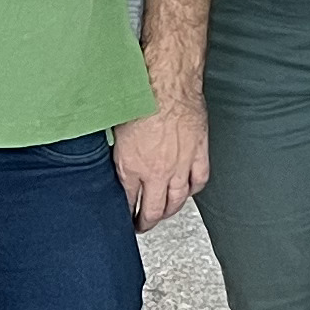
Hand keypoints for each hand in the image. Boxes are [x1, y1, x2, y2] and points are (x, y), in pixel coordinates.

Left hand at [111, 101, 207, 228]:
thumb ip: (115, 151)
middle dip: (145, 221)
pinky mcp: (198, 154)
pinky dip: (193, 190)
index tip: (124, 215)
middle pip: (153, 209)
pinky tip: (188, 191)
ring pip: (177, 200)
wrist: (166, 84)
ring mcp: (180, 166)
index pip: (127, 200)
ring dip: (169, 211)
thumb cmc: (139, 98)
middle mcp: (156, 172)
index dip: (125, 212)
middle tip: (142, 225)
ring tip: (164, 215)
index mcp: (130, 167)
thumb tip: (111, 158)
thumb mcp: (115, 129)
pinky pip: (198, 181)